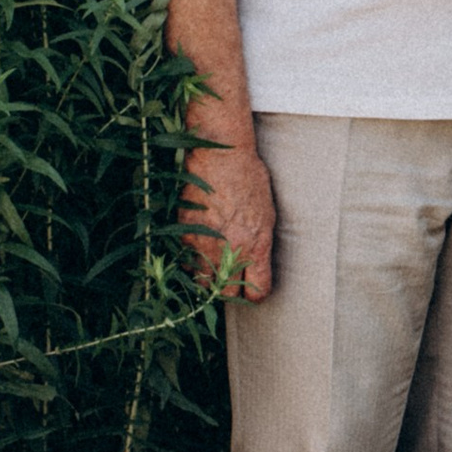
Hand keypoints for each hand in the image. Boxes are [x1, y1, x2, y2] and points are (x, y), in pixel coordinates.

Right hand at [183, 143, 276, 300]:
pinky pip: (185, 262)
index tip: (253, 289)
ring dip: (207, 278)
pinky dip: (191, 261)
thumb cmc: (250, 180)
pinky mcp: (184, 234)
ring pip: (202, 281)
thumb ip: (260, 244)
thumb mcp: (267, 214)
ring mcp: (204, 244)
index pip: (258, 292)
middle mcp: (230, 250)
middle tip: (229, 282)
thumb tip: (253, 266)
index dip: (256, 294)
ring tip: (212, 267)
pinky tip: (198, 250)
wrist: (221, 157)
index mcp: (256, 245)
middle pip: (226, 294)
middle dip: (228, 292)